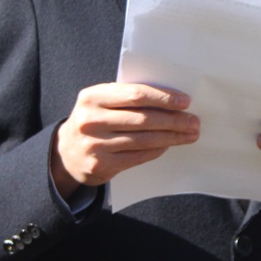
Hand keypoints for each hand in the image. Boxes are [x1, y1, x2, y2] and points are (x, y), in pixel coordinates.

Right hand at [51, 82, 198, 198]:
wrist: (66, 152)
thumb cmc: (94, 120)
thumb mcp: (101, 102)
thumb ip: (127, 98)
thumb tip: (171, 100)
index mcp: (92, 97)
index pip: (135, 94)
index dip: (163, 98)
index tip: (185, 102)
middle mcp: (91, 120)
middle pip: (143, 119)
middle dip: (173, 120)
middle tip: (194, 121)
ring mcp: (95, 145)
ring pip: (143, 140)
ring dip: (171, 137)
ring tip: (189, 134)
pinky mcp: (101, 165)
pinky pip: (138, 156)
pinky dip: (157, 150)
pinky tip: (169, 145)